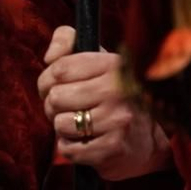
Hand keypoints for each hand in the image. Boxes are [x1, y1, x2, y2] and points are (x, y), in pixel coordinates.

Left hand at [38, 25, 172, 179]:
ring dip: (63, 127)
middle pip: (56, 97)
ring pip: (60, 124)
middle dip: (53, 106)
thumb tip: (49, 57)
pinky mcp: (113, 148)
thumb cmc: (110, 94)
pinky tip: (85, 141)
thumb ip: (67, 41)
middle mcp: (118, 90)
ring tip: (78, 124)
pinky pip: (68, 148)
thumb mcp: (95, 61)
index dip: (47, 80)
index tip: (53, 86)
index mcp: (113, 65)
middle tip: (68, 108)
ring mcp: (117, 120)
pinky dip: (69, 147)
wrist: (144, 140)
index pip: (59, 69)